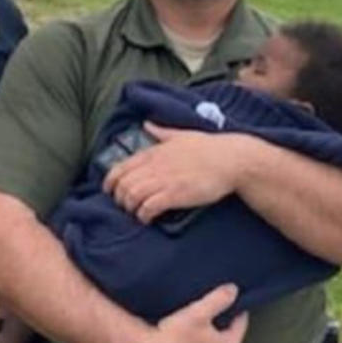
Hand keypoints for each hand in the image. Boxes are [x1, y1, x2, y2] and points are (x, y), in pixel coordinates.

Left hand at [103, 123, 255, 222]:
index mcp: (154, 152)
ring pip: (132, 196)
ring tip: (137, 213)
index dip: (110, 183)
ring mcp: (164, 180)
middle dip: (120, 198)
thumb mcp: (181, 134)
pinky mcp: (175, 194)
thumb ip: (161, 131)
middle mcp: (155, 165)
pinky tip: (148, 218)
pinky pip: (148, 207)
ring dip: (130, 208)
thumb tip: (147, 124)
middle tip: (126, 206)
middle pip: (123, 185)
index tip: (110, 192)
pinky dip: (143, 214)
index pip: (120, 168)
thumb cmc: (208, 147)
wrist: (231, 160)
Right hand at [133, 284, 248, 342]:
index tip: (230, 303)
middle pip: (227, 341)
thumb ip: (219, 299)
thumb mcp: (197, 311)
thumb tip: (233, 290)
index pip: (240, 325)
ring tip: (193, 332)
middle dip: (220, 329)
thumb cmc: (171, 338)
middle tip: (207, 317)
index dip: (234, 310)